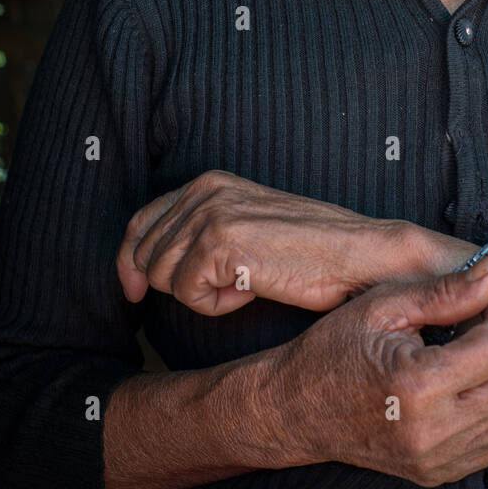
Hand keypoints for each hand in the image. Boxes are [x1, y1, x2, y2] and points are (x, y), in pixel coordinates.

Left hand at [115, 170, 458, 315]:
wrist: (357, 256)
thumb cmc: (308, 251)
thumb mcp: (244, 227)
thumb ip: (198, 233)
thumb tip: (144, 267)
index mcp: (207, 182)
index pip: (140, 222)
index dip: (130, 262)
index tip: (133, 292)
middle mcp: (204, 191)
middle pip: (146, 257)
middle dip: (177, 284)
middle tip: (230, 284)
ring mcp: (211, 214)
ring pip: (163, 279)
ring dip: (202, 294)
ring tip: (246, 282)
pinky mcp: (220, 242)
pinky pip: (189, 295)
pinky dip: (217, 306)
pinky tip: (252, 289)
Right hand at [265, 255, 487, 485]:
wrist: (297, 409)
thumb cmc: (337, 348)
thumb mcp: (383, 305)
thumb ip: (445, 290)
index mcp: (418, 383)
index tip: (484, 302)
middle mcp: (432, 430)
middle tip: (473, 329)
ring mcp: (436, 459)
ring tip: (466, 360)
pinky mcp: (438, 473)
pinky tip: (462, 390)